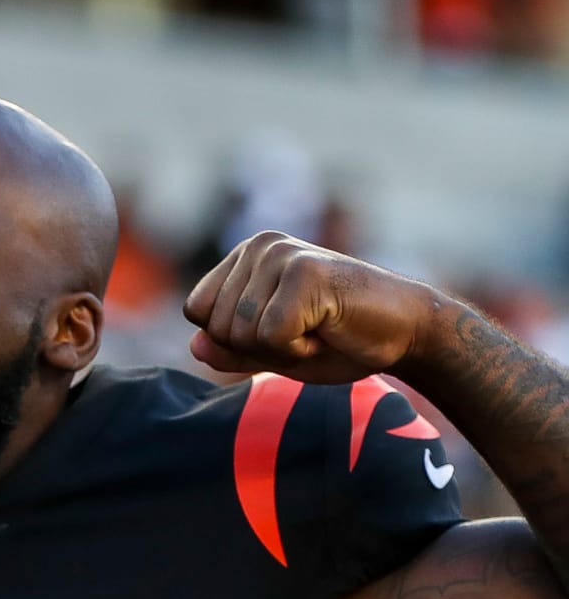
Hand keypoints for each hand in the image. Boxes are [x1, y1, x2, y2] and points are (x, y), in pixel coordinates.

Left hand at [183, 231, 434, 384]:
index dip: (234, 340)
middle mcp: (259, 246)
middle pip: (217, 327)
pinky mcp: (304, 273)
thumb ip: (231, 350)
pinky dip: (298, 350)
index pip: (197, 311)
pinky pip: (271, 337)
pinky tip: (328, 330)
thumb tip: (195, 346)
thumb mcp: (272, 352)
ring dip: (282, 349)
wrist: (405, 332)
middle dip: (259, 348)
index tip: (279, 331)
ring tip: (318, 328)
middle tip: (306, 332)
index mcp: (246, 256)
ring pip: (242, 333)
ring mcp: (282, 255)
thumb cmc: (338, 340)